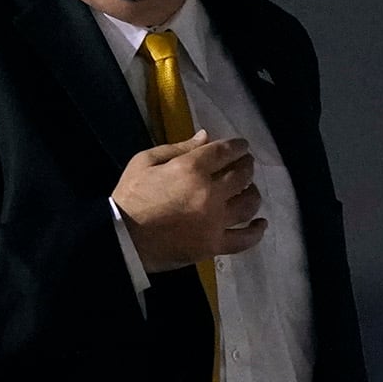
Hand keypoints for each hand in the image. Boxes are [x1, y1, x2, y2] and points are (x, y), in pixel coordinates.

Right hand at [112, 131, 265, 272]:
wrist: (121, 240)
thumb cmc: (129, 197)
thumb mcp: (144, 161)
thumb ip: (177, 147)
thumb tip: (206, 136)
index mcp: (192, 169)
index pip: (225, 151)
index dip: (237, 146)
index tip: (242, 147)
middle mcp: (211, 193)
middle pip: (242, 175)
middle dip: (247, 166)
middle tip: (245, 165)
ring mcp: (215, 221)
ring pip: (248, 204)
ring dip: (252, 193)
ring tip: (248, 191)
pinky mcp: (214, 245)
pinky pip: (244, 239)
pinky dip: (256, 231)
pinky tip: (260, 224)